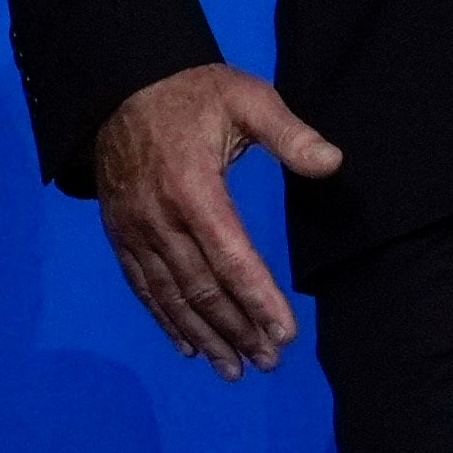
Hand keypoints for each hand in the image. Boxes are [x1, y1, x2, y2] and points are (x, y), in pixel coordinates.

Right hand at [89, 64, 339, 377]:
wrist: (120, 84)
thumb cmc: (191, 91)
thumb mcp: (245, 96)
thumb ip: (289, 132)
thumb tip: (332, 163)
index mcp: (194, 188)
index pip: (232, 259)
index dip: (259, 300)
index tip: (285, 333)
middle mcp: (159, 218)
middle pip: (202, 288)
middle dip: (237, 330)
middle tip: (268, 361)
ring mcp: (135, 230)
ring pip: (172, 296)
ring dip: (205, 336)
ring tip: (234, 368)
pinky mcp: (120, 234)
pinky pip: (143, 287)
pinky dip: (166, 320)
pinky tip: (189, 345)